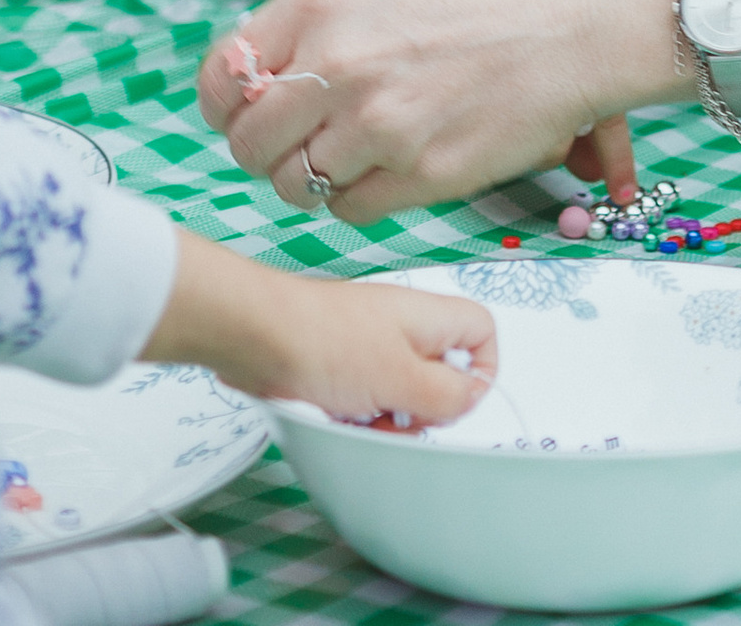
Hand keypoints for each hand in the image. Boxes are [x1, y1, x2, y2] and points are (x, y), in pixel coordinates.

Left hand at [143, 227, 493, 426]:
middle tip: (400, 421)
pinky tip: (336, 418)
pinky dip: (356, 414)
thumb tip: (472, 397)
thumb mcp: (401, 379)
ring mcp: (368, 346)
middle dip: (424, 408)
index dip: (482, 370)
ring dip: (387, 417)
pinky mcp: (337, 365)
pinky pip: (364, 397)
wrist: (257, 336)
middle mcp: (403, 328)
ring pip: (400, 391)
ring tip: (362, 422)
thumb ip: (447, 394)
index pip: (482, 332)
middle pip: (440, 371)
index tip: (454, 405)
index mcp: (428, 317)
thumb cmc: (330, 348)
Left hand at [197, 0, 686, 222]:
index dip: (231, 104)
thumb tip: (261, 73)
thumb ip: (321, 20)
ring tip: (359, 151)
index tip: (253, 111)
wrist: (585, 8)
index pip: (223, 78)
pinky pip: (351, 211)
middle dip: (270, 150)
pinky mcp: (420, 172)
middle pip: (250, 144)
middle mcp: (337, 62)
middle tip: (307, 141)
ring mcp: (378, 123)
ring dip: (316, 178)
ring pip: (297, 185)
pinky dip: (361, 198)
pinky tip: (395, 165)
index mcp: (322, 0)